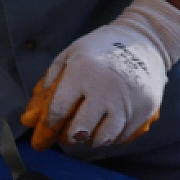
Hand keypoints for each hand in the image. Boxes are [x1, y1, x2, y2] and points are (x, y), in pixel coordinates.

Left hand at [21, 0, 179, 151]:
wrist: (145, 39)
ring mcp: (127, 101)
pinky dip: (112, 136)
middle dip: (69, 137)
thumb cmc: (101, 48)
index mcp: (83, 73)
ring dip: (91, 139)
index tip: (49, 128)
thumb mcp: (71, 53)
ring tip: (89, 130)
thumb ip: (52, 79)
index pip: (58, 111)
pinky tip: (107, 124)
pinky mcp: (145, 109)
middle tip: (69, 133)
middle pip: (79, 131)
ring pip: (102, 139)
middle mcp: (105, 89)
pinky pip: (122, 136)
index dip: (49, 125)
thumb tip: (35, 111)